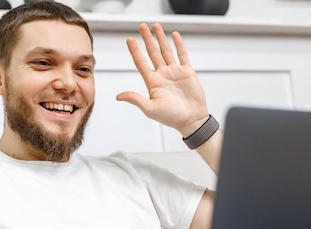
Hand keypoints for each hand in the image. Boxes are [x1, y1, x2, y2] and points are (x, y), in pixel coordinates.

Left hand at [116, 23, 209, 137]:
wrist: (191, 120)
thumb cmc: (171, 117)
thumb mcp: (150, 109)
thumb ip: (135, 99)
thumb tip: (118, 96)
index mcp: (152, 83)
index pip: (141, 63)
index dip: (135, 51)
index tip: (129, 40)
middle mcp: (162, 75)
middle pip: (153, 53)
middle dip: (147, 39)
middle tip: (141, 27)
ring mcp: (174, 72)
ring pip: (166, 51)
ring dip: (161, 38)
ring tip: (155, 27)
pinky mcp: (187, 72)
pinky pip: (182, 55)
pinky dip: (178, 45)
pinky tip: (174, 35)